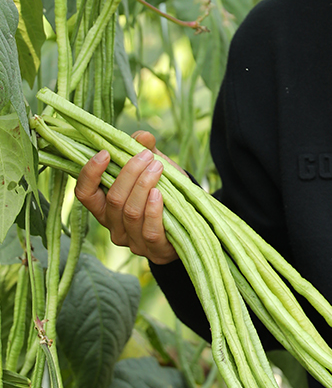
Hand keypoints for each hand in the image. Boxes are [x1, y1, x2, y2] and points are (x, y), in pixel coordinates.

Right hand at [75, 131, 182, 264]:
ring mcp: (132, 241)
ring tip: (158, 168)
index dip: (90, 174)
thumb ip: (145, 152)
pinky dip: (153, 210)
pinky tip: (159, 194)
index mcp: (104, 207)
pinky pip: (149, 230)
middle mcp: (113, 226)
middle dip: (129, 173)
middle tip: (146, 156)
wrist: (191, 223)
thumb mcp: (154, 169)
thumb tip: (143, 136)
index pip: (84, 194)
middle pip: (113, 199)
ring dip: (143, 186)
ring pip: (130, 212)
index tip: (105, 153)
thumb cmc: (165, 192)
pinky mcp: (154, 251)